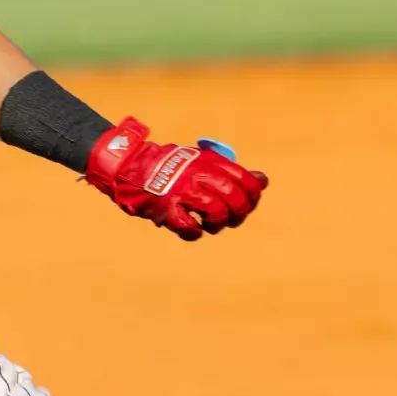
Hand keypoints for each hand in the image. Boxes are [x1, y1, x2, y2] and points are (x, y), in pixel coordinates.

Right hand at [84, 118, 267, 240]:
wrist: (133, 168)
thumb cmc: (173, 169)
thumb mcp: (204, 163)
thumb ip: (232, 173)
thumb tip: (263, 181)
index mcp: (211, 163)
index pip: (248, 182)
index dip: (253, 198)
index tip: (246, 205)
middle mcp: (200, 175)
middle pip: (235, 199)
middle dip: (238, 214)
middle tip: (229, 219)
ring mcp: (183, 191)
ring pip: (217, 212)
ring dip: (217, 224)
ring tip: (209, 225)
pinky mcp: (168, 207)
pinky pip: (189, 227)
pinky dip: (193, 233)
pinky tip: (191, 229)